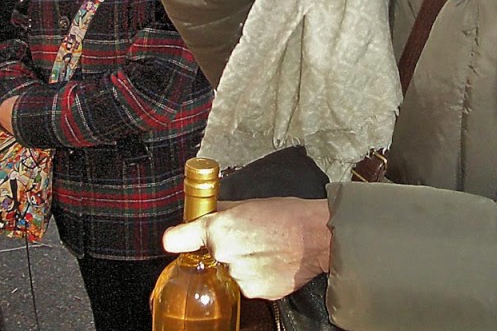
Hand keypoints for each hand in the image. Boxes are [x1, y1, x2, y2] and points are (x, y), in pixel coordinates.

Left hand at [162, 198, 331, 299]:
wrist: (319, 237)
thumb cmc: (289, 216)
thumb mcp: (250, 203)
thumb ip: (224, 210)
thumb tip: (210, 211)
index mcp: (219, 230)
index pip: (178, 239)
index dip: (179, 238)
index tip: (177, 239)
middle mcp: (224, 255)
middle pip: (213, 255)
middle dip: (226, 249)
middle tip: (249, 239)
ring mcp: (239, 278)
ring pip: (232, 272)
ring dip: (243, 264)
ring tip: (266, 250)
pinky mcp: (256, 293)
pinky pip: (249, 285)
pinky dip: (258, 276)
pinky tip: (273, 262)